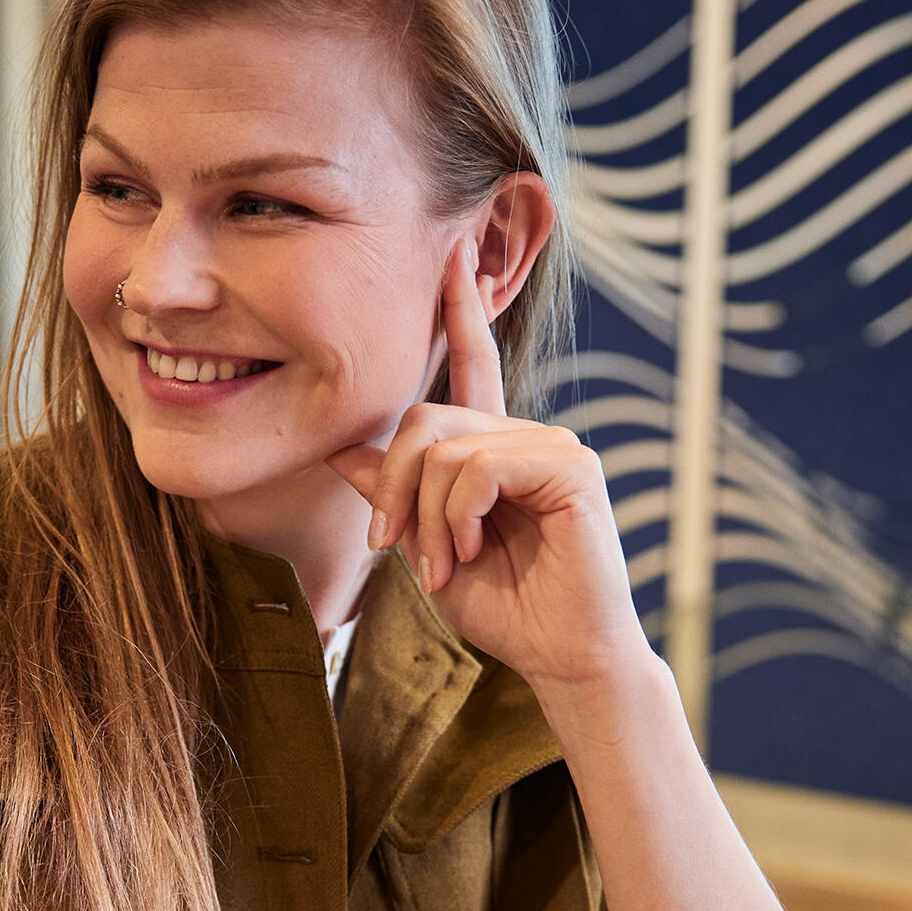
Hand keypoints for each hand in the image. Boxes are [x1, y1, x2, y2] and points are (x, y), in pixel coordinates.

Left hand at [325, 240, 647, 695]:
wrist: (561, 656)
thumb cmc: (505, 608)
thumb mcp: (426, 545)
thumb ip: (394, 492)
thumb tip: (342, 447)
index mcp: (495, 447)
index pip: (473, 364)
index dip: (460, 311)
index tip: (454, 254)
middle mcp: (525, 433)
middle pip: (425, 418)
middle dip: (391, 484)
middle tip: (389, 545)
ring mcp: (551, 444)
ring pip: (445, 447)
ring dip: (426, 517)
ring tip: (444, 566)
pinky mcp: (569, 466)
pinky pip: (478, 467)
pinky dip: (456, 518)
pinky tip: (468, 553)